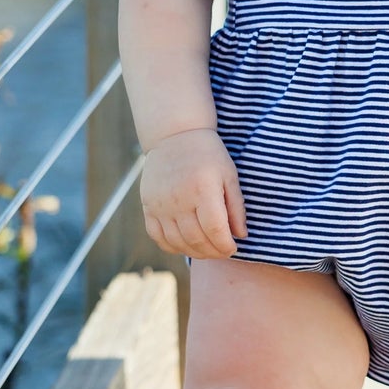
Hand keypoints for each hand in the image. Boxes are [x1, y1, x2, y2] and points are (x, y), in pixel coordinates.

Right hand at [139, 128, 247, 258]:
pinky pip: (157, 236)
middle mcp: (179, 199)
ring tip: (207, 249)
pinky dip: (172, 246)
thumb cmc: (208, 155)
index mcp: (203, 189)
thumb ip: (236, 207)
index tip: (233, 247)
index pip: (215, 230)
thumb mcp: (229, 175)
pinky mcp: (148, 206)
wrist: (175, 135)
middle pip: (196, 240)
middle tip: (222, 251)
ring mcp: (160, 204)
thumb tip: (241, 235)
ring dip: (195, 252)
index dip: (226, 245)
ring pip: (177, 242)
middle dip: (213, 252)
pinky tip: (185, 244)